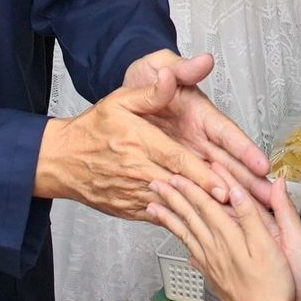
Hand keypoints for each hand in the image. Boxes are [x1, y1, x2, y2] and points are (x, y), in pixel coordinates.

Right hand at [36, 70, 244, 214]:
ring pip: (173, 206)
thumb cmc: (94, 129)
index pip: (177, 160)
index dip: (202, 175)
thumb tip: (171, 76)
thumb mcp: (120, 101)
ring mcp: (134, 193)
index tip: (224, 186)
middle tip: (238, 205)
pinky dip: (181, 220)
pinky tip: (203, 223)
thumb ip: (151, 92)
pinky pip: (160, 216)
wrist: (62, 160)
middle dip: (211, 197)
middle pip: (181, 187)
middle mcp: (138, 170)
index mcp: (139, 142)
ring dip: (200, 212)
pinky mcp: (131, 209)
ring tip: (229, 219)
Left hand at [124, 50, 272, 201]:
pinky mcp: (177, 168)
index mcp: (201, 115)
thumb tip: (202, 61)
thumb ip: (182, 69)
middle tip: (270, 200)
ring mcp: (190, 155)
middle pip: (229, 163)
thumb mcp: (160, 67)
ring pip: (216, 180)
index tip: (262, 164)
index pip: (226, 134)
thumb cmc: (147, 79)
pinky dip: (205, 204)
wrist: (124, 95)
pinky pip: (192, 188)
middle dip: (250, 182)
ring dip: (235, 197)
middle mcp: (200, 138)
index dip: (244, 149)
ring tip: (256, 216)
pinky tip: (218, 221)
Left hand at [147, 176, 297, 300]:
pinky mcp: (213, 277)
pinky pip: (191, 252)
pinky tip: (181, 243)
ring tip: (153, 208)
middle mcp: (214, 249)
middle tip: (154, 183)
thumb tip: (236, 189)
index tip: (174, 173)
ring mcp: (211, 264)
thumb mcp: (267, 245)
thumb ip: (250, 216)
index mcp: (228, 237)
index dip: (190, 187)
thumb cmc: (273, 285)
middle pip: (190, 218)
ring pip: (185, 235)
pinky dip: (182, 242)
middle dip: (172, 198)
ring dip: (169, 219)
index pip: (205, 205)